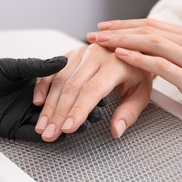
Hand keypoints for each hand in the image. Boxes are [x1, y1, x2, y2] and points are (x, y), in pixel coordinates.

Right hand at [33, 44, 152, 141]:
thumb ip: (129, 112)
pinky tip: (39, 101)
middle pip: (71, 87)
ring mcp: (82, 52)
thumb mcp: (142, 92)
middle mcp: (96, 55)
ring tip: (43, 124)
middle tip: (49, 133)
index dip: (78, 110)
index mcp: (116, 63)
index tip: (68, 128)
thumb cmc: (138, 71)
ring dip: (49, 104)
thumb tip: (116, 130)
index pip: (92, 90)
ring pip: (60, 79)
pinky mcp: (72, 53)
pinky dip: (43, 85)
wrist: (135, 48)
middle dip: (58, 113)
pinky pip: (53, 70)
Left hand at [88, 18, 181, 152]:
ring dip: (123, 41)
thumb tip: (149, 52)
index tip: (106, 27)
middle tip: (96, 33)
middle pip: (149, 30)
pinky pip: (161, 65)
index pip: (153, 24)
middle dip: (118, 30)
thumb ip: (175, 56)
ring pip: (153, 42)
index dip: (126, 24)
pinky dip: (139, 59)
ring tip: (102, 42)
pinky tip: (122, 56)